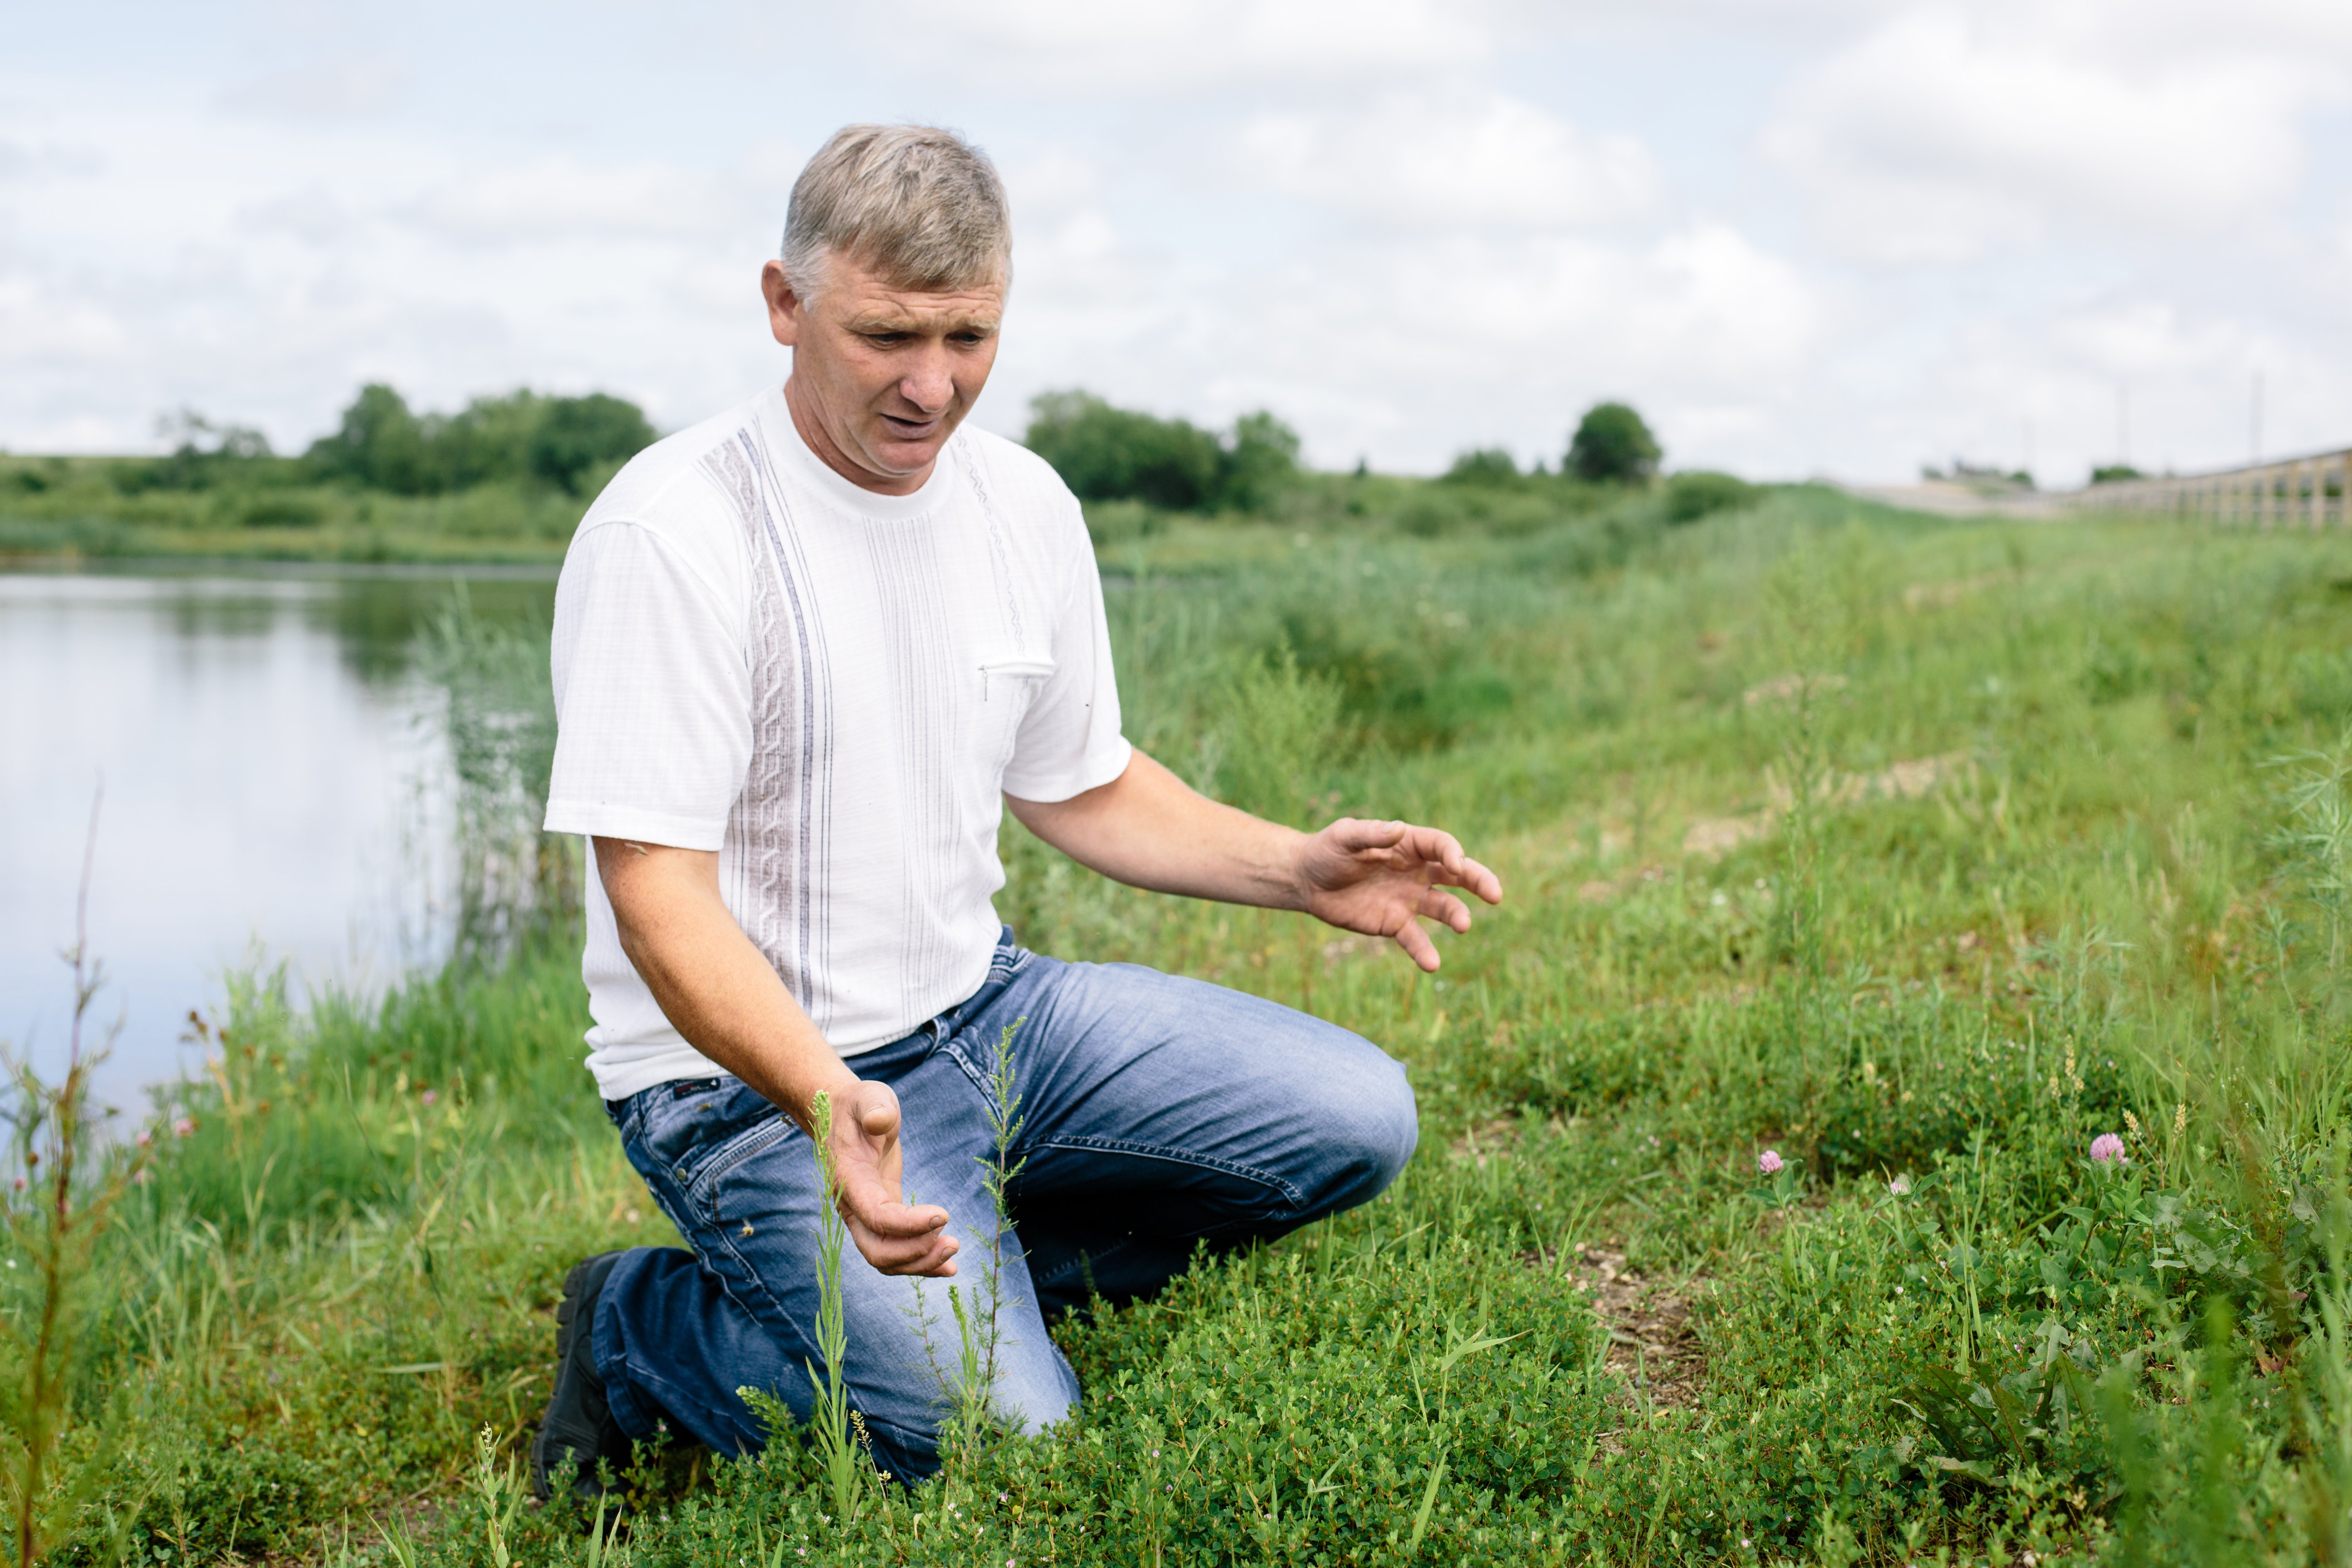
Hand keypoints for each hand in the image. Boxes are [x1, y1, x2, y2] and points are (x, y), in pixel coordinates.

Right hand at [825, 1079, 958, 1277]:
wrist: (845, 1114)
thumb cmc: (860, 1105)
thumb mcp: (869, 1097)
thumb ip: (874, 1108)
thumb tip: (880, 1121)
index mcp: (849, 1180)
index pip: (876, 1216)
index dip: (908, 1225)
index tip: (943, 1215)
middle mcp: (852, 1206)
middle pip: (877, 1250)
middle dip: (914, 1253)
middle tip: (952, 1242)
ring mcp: (864, 1215)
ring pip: (885, 1258)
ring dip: (919, 1263)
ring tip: (954, 1252)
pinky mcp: (881, 1215)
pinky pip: (895, 1249)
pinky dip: (919, 1261)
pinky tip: (947, 1266)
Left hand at [1296, 818, 1502, 971]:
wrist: (1308, 881)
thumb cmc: (1327, 850)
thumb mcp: (1344, 837)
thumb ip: (1370, 834)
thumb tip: (1398, 829)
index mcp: (1409, 845)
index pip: (1440, 845)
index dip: (1452, 852)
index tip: (1456, 863)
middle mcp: (1417, 872)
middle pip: (1456, 875)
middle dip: (1478, 881)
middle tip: (1496, 894)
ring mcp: (1409, 899)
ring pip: (1443, 908)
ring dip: (1456, 915)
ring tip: (1464, 924)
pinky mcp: (1396, 924)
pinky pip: (1416, 939)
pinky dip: (1425, 952)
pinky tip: (1433, 965)